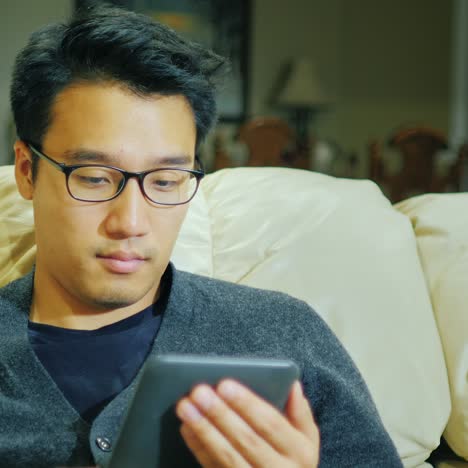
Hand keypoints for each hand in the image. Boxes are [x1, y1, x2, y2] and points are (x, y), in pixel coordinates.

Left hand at [175, 379, 319, 467]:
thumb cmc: (293, 459)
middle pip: (246, 440)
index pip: (270, 423)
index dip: (246, 403)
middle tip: (199, 391)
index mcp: (299, 453)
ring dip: (203, 429)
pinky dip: (199, 448)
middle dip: (220, 413)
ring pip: (227, 457)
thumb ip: (300, 412)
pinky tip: (187, 428)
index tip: (224, 384)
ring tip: (185, 406)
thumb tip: (293, 385)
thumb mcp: (307, 438)